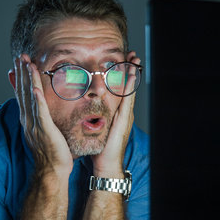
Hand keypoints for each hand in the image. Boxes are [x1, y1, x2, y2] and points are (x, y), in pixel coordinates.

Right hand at [13, 54, 72, 179]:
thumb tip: (45, 109)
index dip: (21, 78)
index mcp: (30, 120)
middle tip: (20, 56)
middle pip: (23, 92)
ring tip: (27, 64)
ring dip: (27, 80)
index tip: (20, 64)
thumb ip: (44, 118)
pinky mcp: (44, 129)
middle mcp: (29, 120)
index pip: (23, 94)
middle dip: (21, 73)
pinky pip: (40, 112)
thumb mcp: (47, 131)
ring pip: (29, 98)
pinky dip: (36, 99)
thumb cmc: (53, 153)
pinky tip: (34, 87)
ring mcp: (35, 124)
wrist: (53, 170)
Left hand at [91, 51, 140, 177]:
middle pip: (129, 88)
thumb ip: (95, 120)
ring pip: (130, 90)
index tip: (124, 63)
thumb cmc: (101, 149)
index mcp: (118, 115)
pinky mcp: (124, 119)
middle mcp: (125, 113)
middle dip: (131, 71)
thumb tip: (86, 113)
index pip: (122, 91)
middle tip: (133, 56)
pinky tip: (130, 76)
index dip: (123, 77)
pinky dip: (130, 87)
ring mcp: (126, 115)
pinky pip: (128, 99)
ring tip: (134, 61)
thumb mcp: (98, 130)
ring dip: (133, 75)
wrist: (107, 163)